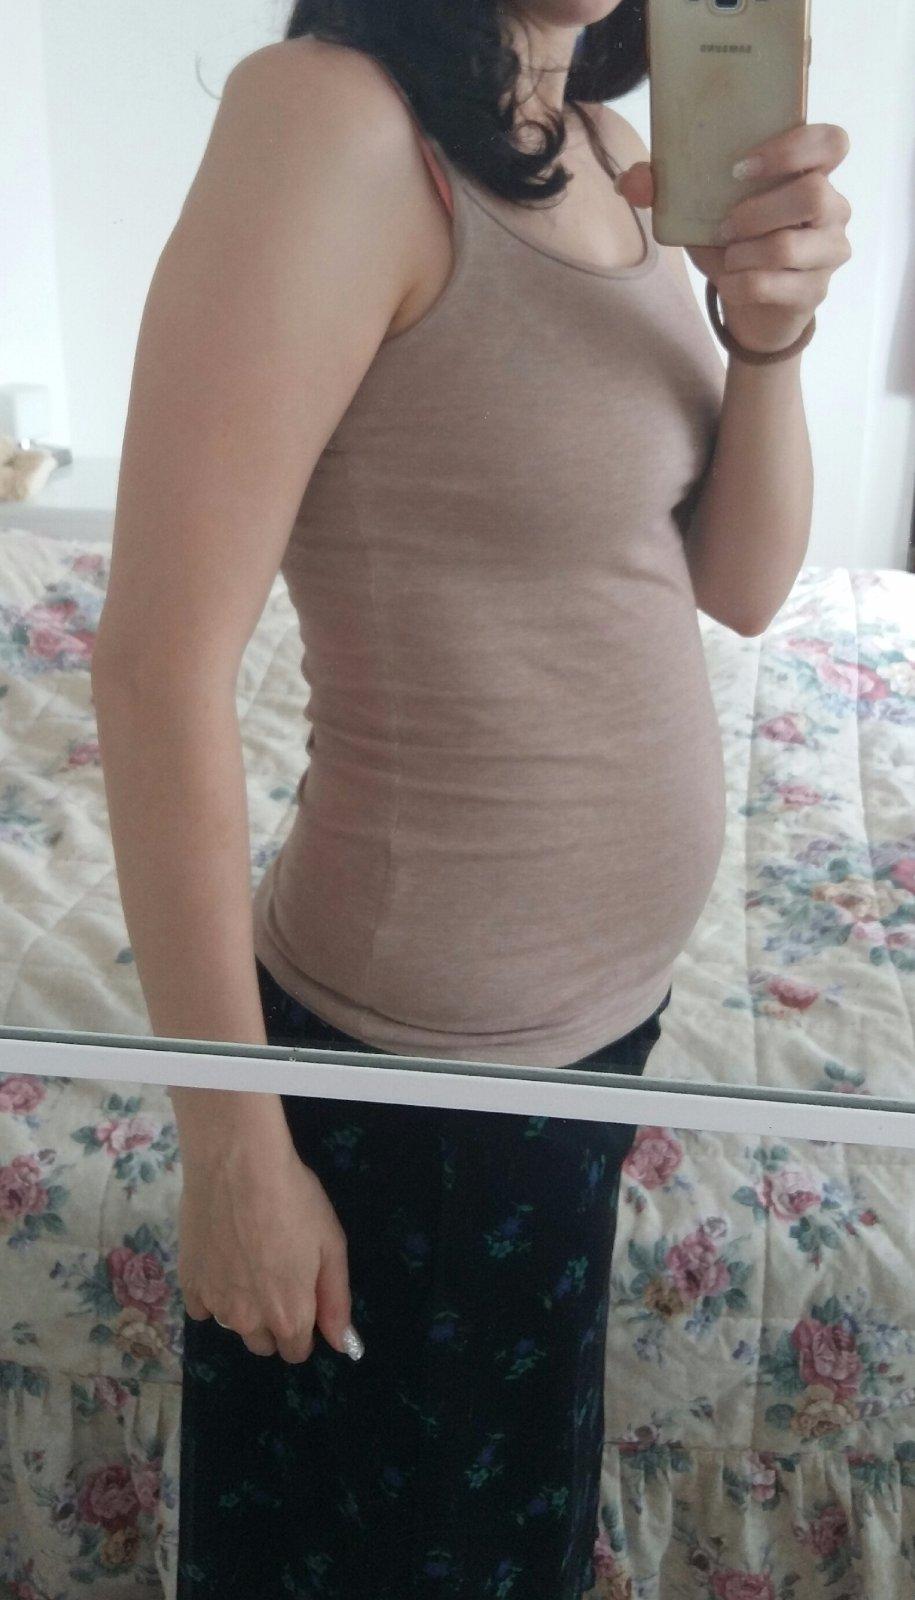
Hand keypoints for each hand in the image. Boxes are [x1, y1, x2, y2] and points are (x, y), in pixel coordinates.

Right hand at [178, 1139, 360, 1363]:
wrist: (237, 1165)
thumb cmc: (293, 1201)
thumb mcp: (331, 1245)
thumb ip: (336, 1300)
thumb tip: (341, 1344)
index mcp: (289, 1316)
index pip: (296, 1351)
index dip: (303, 1329)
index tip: (302, 1297)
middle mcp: (248, 1321)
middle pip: (262, 1343)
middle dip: (272, 1322)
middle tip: (275, 1275)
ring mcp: (214, 1303)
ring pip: (232, 1324)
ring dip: (242, 1307)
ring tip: (247, 1260)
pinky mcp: (187, 1282)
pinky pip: (202, 1305)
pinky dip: (212, 1291)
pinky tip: (221, 1258)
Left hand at [616, 124, 852, 354]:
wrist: (753, 306)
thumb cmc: (736, 243)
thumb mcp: (703, 211)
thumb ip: (667, 189)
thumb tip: (627, 182)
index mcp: (812, 173)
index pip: (833, 143)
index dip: (793, 148)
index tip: (741, 168)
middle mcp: (832, 207)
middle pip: (812, 194)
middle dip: (756, 211)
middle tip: (724, 226)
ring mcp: (829, 250)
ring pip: (789, 246)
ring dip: (743, 253)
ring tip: (728, 257)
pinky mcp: (813, 290)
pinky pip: (771, 285)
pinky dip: (738, 285)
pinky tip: (729, 283)